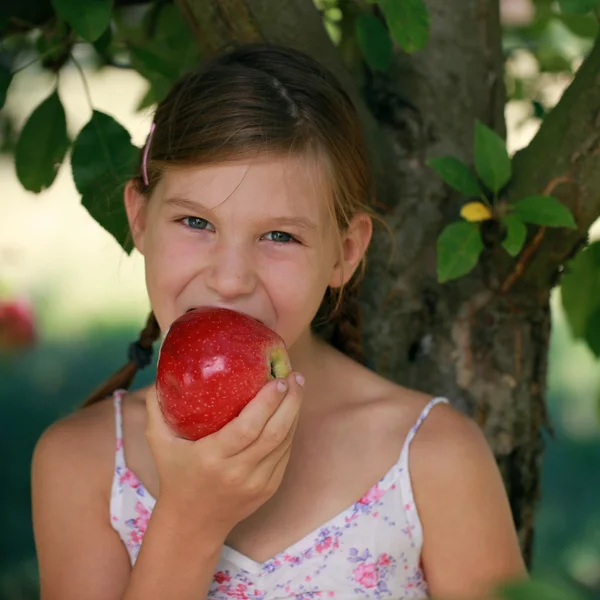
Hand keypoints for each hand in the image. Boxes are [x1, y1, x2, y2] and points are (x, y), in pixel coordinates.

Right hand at [145, 371, 303, 537]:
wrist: (192, 524)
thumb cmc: (175, 476)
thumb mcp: (159, 444)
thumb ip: (156, 409)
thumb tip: (160, 375)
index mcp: (212, 458)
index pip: (247, 428)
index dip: (267, 403)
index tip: (278, 380)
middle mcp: (237, 472)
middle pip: (274, 433)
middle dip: (290, 402)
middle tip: (295, 376)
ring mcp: (257, 483)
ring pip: (284, 442)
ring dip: (294, 413)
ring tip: (297, 387)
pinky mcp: (269, 488)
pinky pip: (285, 454)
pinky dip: (291, 430)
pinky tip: (291, 411)